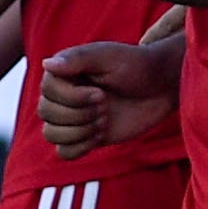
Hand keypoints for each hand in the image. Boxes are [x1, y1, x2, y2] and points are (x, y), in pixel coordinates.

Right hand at [37, 39, 181, 158]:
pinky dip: (80, 147)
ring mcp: (73, 118)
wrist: (161, 88)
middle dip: (79, 114)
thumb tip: (46, 64)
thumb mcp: (108, 56)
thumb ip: (77, 58)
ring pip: (51, 134)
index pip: (47, 92)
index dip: (73, 98)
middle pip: (46, 113)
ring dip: (80, 130)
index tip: (101, 92)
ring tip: (104, 119)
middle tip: (106, 104)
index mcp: (64, 73)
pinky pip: (64, 152)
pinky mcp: (84, 137)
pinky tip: (100, 134)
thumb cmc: (136, 65)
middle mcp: (63, 95)